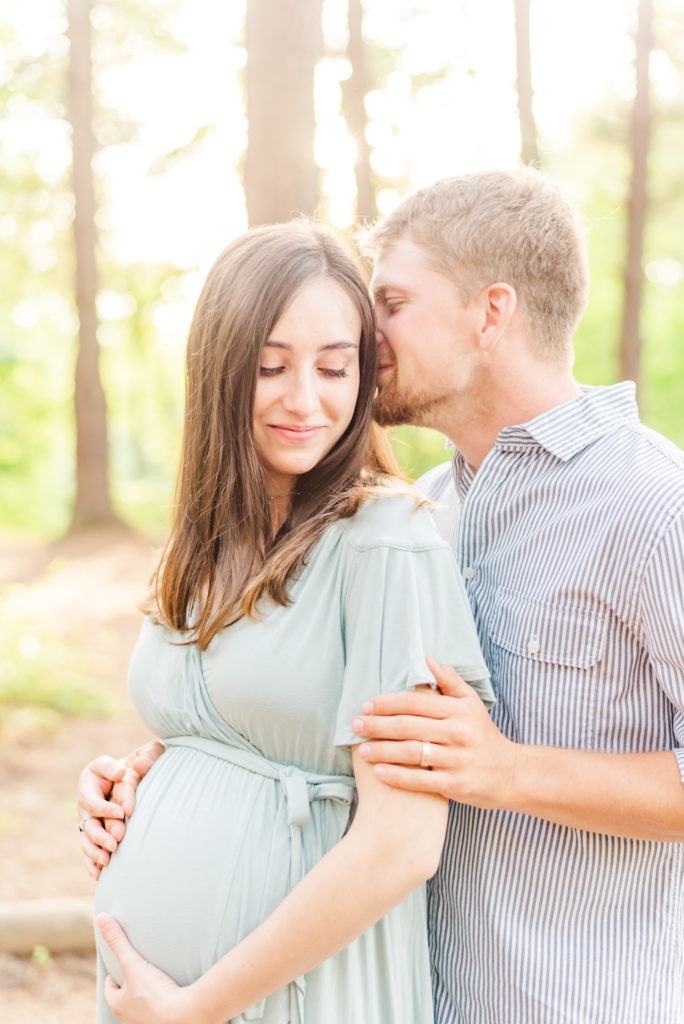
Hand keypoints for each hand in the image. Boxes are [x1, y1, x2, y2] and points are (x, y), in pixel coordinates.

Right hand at [78, 741, 164, 879]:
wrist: (139, 774)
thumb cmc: (143, 760)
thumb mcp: (146, 753)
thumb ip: (146, 756)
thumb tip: (140, 765)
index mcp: (92, 776)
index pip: (95, 795)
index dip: (106, 807)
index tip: (124, 812)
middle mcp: (87, 799)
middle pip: (88, 819)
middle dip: (101, 831)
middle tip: (118, 839)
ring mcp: (90, 817)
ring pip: (87, 837)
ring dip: (95, 849)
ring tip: (108, 859)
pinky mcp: (96, 832)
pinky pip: (89, 850)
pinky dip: (92, 862)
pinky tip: (98, 875)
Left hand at [97, 914, 191, 1023]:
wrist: (181, 1014)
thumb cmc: (153, 993)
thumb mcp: (132, 963)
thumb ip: (118, 941)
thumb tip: (102, 919)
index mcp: (118, 1005)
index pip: (110, 989)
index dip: (114, 976)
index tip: (119, 966)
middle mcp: (130, 1016)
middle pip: (125, 996)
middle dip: (130, 984)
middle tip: (138, 970)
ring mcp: (147, 1020)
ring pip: (141, 1003)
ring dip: (145, 992)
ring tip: (154, 978)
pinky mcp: (163, 1020)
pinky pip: (158, 1007)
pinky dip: (161, 998)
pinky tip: (169, 989)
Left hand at [353, 658, 517, 808]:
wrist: (511, 774)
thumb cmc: (483, 735)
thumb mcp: (471, 703)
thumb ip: (449, 681)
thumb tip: (426, 658)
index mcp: (459, 710)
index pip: (416, 702)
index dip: (388, 703)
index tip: (366, 705)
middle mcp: (459, 733)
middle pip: (409, 726)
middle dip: (378, 725)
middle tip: (355, 725)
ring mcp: (458, 760)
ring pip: (412, 753)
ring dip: (382, 751)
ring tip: (362, 751)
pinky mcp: (457, 785)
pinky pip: (421, 780)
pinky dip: (398, 777)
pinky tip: (379, 773)